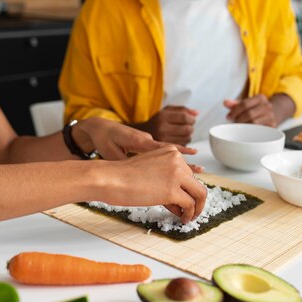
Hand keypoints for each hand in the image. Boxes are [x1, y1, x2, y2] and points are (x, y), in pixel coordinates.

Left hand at [73, 118, 200, 169]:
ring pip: (169, 152)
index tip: (195, 159)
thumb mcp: (112, 154)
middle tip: (202, 170)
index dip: (181, 154)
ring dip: (182, 161)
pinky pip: (163, 151)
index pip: (165, 148)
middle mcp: (148, 139)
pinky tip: (185, 160)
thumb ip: (126, 164)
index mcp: (140, 141)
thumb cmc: (104, 140)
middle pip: (172, 152)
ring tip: (199, 169)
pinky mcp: (146, 143)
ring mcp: (148, 141)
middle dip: (186, 162)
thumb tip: (140, 174)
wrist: (99, 127)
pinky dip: (174, 157)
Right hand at [103, 146, 207, 223]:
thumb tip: (179, 198)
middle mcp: (177, 159)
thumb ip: (166, 177)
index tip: (183, 200)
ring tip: (188, 217)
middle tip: (189, 211)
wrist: (110, 179)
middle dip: (194, 199)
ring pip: (199, 193)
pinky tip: (182, 219)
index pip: (188, 173)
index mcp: (171, 151)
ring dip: (195, 208)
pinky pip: (190, 204)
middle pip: (196, 183)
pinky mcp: (172, 190)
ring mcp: (176, 174)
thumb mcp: (150, 169)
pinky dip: (189, 214)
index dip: (187, 189)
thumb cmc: (122, 176)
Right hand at [130, 106, 197, 145]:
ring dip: (188, 135)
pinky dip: (184, 142)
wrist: (144, 133)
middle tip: (188, 126)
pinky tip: (178, 138)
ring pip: (187, 139)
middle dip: (191, 127)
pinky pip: (183, 146)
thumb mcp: (167, 110)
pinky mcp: (166, 148)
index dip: (192, 119)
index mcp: (163, 117)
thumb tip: (196, 113)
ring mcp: (163, 140)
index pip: (184, 117)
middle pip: (187, 129)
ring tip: (182, 132)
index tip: (192, 120)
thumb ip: (182, 109)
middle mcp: (162, 128)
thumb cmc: (159, 120)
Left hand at [224, 94, 295, 126]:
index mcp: (260, 98)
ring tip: (240, 128)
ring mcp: (271, 117)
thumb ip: (235, 104)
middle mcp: (267, 106)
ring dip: (244, 127)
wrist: (273, 114)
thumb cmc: (256, 109)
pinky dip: (251, 132)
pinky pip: (259, 131)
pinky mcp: (273, 127)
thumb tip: (225, 102)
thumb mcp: (246, 104)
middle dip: (239, 120)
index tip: (229, 117)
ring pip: (254, 123)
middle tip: (234, 124)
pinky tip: (247, 133)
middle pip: (249, 114)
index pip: (244, 104)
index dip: (234, 111)